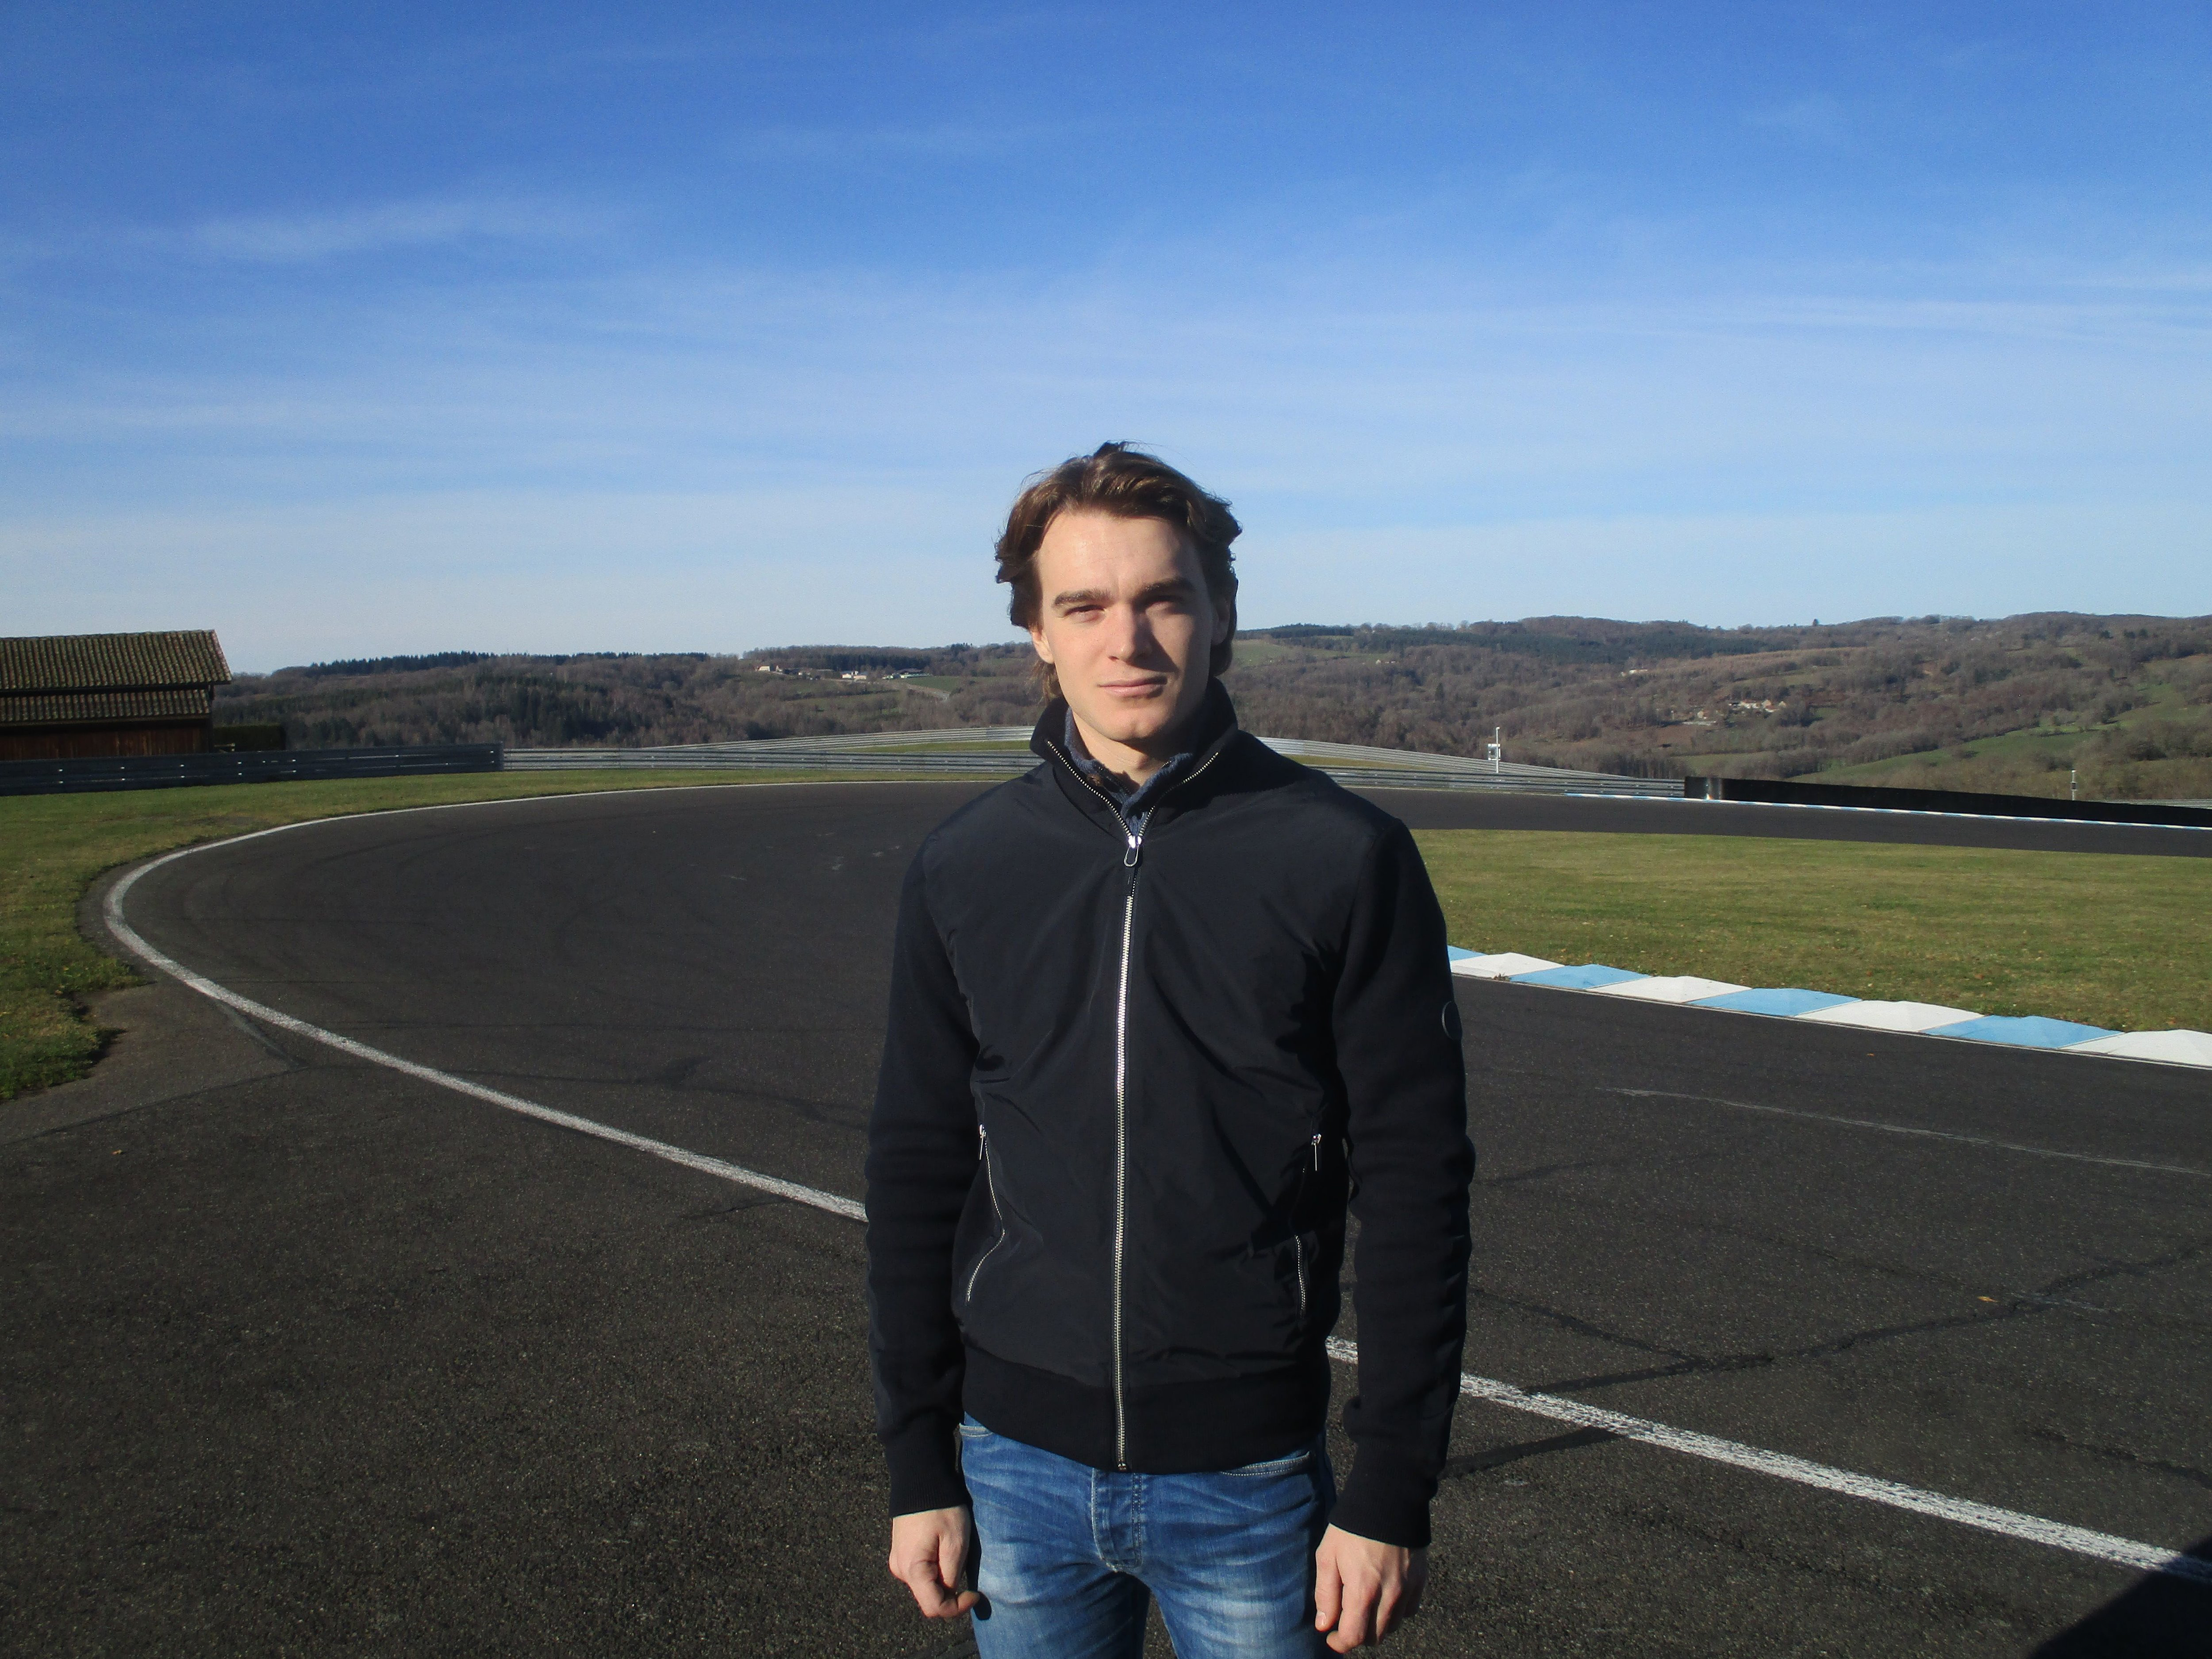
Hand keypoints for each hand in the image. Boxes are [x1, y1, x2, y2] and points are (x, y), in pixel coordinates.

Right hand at [888, 1507, 980, 1619]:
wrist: (920, 1479)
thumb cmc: (941, 1508)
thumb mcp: (956, 1542)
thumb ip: (952, 1574)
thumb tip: (951, 1593)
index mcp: (912, 1569)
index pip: (934, 1607)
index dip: (958, 1608)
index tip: (975, 1593)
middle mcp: (900, 1570)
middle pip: (929, 1597)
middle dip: (951, 1592)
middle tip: (965, 1567)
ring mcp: (899, 1561)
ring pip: (925, 1585)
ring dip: (943, 1579)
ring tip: (954, 1552)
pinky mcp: (902, 1553)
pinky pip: (921, 1572)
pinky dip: (935, 1569)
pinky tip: (943, 1548)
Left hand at [1313, 1525, 1425, 1649]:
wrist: (1387, 1499)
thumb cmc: (1351, 1527)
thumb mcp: (1327, 1556)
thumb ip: (1325, 1594)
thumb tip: (1324, 1625)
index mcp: (1363, 1591)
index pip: (1354, 1637)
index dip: (1340, 1643)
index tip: (1331, 1636)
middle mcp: (1389, 1596)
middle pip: (1375, 1637)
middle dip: (1357, 1633)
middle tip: (1346, 1617)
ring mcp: (1408, 1589)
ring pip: (1392, 1626)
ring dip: (1376, 1623)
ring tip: (1364, 1603)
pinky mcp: (1420, 1581)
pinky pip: (1408, 1611)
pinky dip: (1396, 1611)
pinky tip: (1384, 1595)